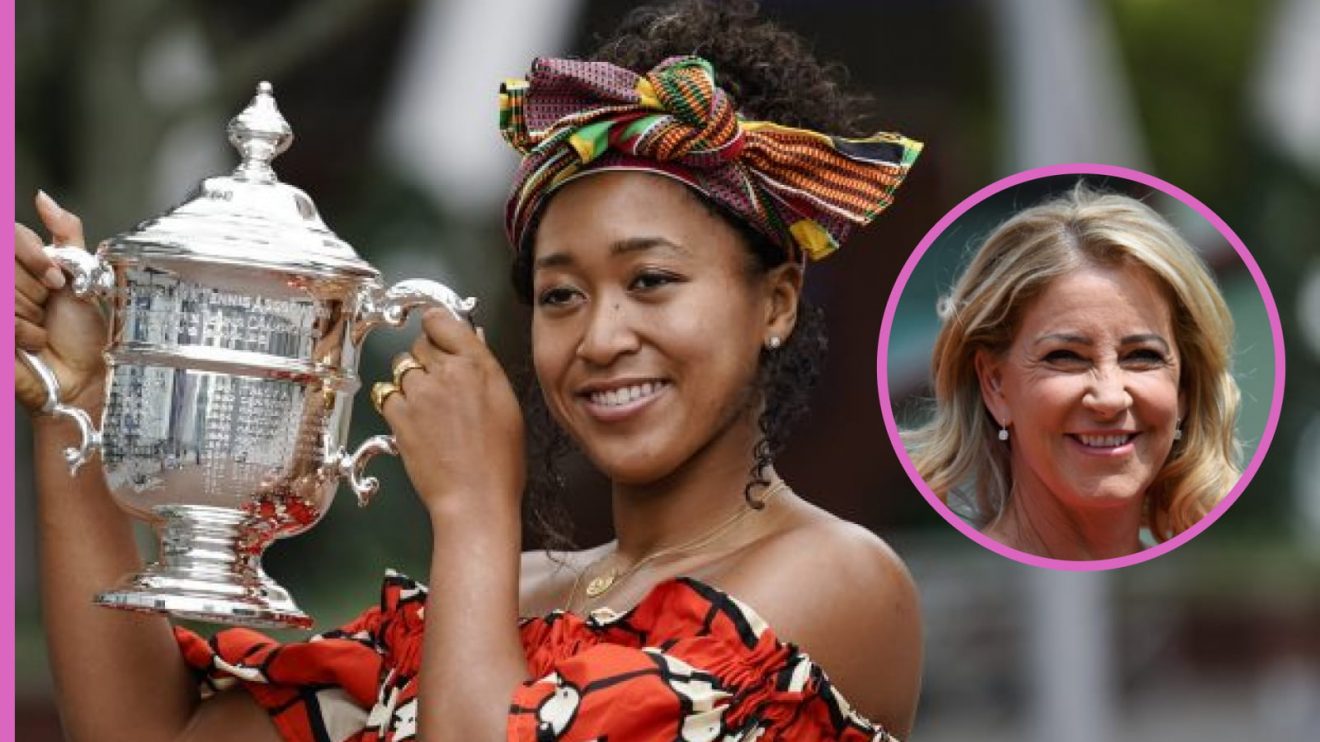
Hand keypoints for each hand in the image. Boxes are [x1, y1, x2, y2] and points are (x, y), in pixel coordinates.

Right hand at [14, 192, 107, 414]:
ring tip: (41, 328)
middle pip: (9, 266)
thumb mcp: (82, 274)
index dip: (36, 258)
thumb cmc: (84, 331)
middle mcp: (7, 282)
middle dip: (37, 290)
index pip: (11, 234)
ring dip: (30, 315)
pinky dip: (23, 333)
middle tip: (49, 308)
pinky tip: (32, 343)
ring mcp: (3, 305)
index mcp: (22, 262)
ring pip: (7, 293)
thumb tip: (42, 198)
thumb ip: (65, 232)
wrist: (82, 374)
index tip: (57, 280)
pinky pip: (6, 319)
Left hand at [380, 309, 524, 520]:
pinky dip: (395, 403)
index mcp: (478, 365)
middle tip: (439, 385)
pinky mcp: (398, 416)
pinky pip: (386, 394)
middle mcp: (447, 372)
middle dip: (426, 360)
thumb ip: (485, 368)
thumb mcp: (506, 405)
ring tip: (427, 409)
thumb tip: (473, 339)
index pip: (443, 321)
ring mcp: (420, 393)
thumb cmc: (500, 460)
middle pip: (420, 344)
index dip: (436, 327)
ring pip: (401, 369)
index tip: (436, 334)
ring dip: (409, 382)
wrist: (476, 497)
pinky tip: (413, 422)